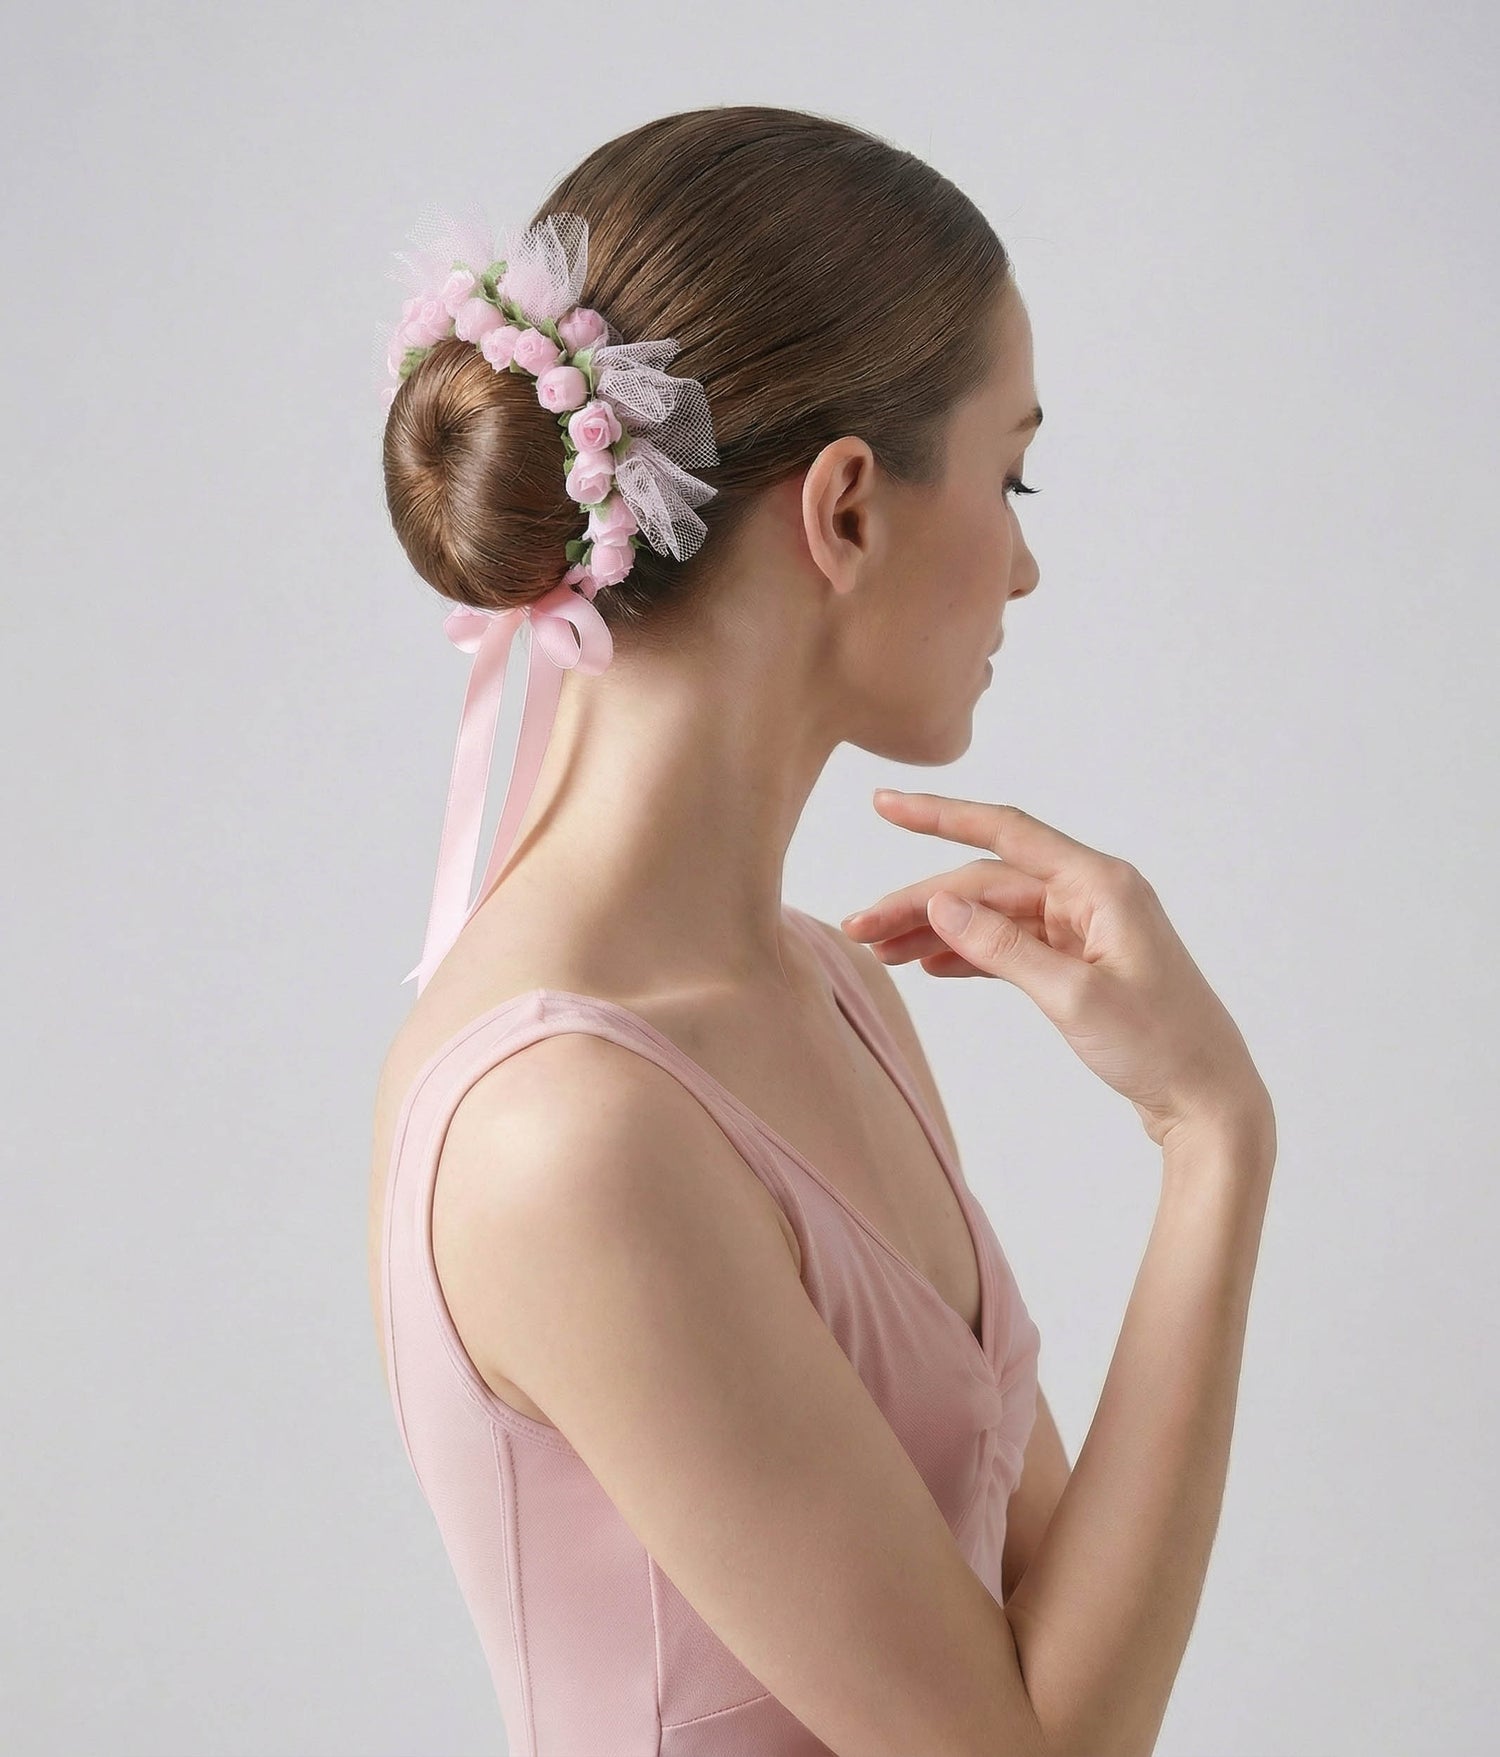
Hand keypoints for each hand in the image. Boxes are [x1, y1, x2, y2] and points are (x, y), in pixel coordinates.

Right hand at [841, 790, 1272, 1150]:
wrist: (1210, 1103)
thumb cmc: (1162, 1048)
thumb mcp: (1075, 998)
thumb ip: (1003, 947)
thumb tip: (941, 902)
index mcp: (1101, 884)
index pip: (1005, 833)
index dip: (938, 816)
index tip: (883, 805)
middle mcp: (1093, 895)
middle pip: (987, 883)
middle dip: (920, 901)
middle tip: (859, 928)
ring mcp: (1087, 929)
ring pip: (993, 915)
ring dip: (937, 929)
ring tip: (880, 952)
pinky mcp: (1082, 963)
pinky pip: (1011, 944)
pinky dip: (968, 952)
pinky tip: (928, 966)